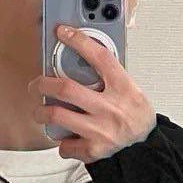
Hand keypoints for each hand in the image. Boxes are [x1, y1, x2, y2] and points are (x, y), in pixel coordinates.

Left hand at [29, 25, 157, 161]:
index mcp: (122, 88)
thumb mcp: (130, 89)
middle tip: (37, 85)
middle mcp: (109, 108)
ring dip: (41, 113)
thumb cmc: (136, 117)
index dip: (79, 41)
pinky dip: (61, 142)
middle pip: (66, 89)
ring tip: (40, 112)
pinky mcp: (93, 149)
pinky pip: (65, 145)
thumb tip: (84, 58)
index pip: (100, 57)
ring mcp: (100, 129)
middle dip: (43, 84)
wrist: (145, 147)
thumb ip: (110, 76)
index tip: (63, 32)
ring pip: (57, 116)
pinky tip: (64, 138)